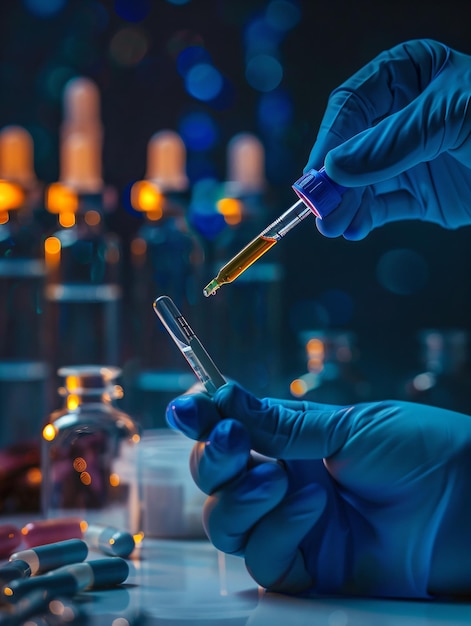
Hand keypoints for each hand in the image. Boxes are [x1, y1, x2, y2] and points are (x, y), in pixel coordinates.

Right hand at [167, 382, 470, 597]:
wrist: (468, 500)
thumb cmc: (416, 449)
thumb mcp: (343, 426)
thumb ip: (277, 423)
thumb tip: (215, 395)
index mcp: (291, 442)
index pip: (229, 431)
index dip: (203, 421)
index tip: (186, 409)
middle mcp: (283, 483)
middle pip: (214, 480)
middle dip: (212, 460)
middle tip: (232, 441)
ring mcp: (293, 528)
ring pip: (225, 523)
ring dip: (241, 499)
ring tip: (282, 481)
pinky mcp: (311, 570)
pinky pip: (264, 559)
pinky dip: (276, 531)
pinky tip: (310, 507)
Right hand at [306, 39, 470, 239]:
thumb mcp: (452, 117)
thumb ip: (393, 141)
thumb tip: (334, 168)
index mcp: (408, 75)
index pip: (353, 105)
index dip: (332, 139)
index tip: (318, 174)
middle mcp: (400, 116)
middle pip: (350, 148)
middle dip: (335, 181)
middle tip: (321, 211)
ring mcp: (407, 158)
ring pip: (360, 183)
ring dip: (344, 206)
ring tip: (334, 228)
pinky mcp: (418, 194)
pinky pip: (381, 207)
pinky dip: (364, 220)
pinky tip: (353, 230)